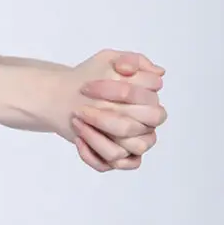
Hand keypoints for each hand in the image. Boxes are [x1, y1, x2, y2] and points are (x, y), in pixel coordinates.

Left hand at [70, 50, 166, 171]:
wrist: (64, 96)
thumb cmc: (90, 78)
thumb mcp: (107, 60)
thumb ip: (133, 60)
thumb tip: (159, 72)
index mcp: (149, 102)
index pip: (147, 100)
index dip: (117, 92)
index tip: (87, 86)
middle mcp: (145, 125)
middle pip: (135, 128)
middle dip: (105, 119)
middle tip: (81, 109)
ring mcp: (133, 143)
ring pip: (126, 150)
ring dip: (97, 138)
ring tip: (77, 122)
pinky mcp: (117, 157)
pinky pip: (113, 164)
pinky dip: (93, 155)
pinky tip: (78, 139)